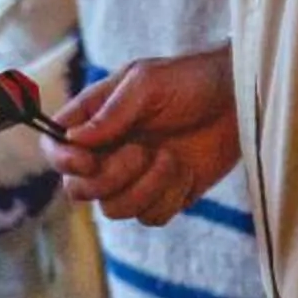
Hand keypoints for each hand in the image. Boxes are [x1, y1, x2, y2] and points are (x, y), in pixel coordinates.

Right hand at [44, 47, 239, 226]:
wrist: (241, 100)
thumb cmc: (192, 80)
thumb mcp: (147, 83)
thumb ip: (109, 112)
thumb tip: (72, 139)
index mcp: (96, 118)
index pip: (55, 147)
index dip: (63, 160)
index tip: (87, 160)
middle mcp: (109, 151)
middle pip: (78, 189)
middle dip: (108, 178)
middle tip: (141, 151)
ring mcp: (135, 177)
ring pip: (114, 210)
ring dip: (144, 187)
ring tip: (171, 157)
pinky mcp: (163, 196)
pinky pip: (150, 217)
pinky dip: (169, 196)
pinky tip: (186, 171)